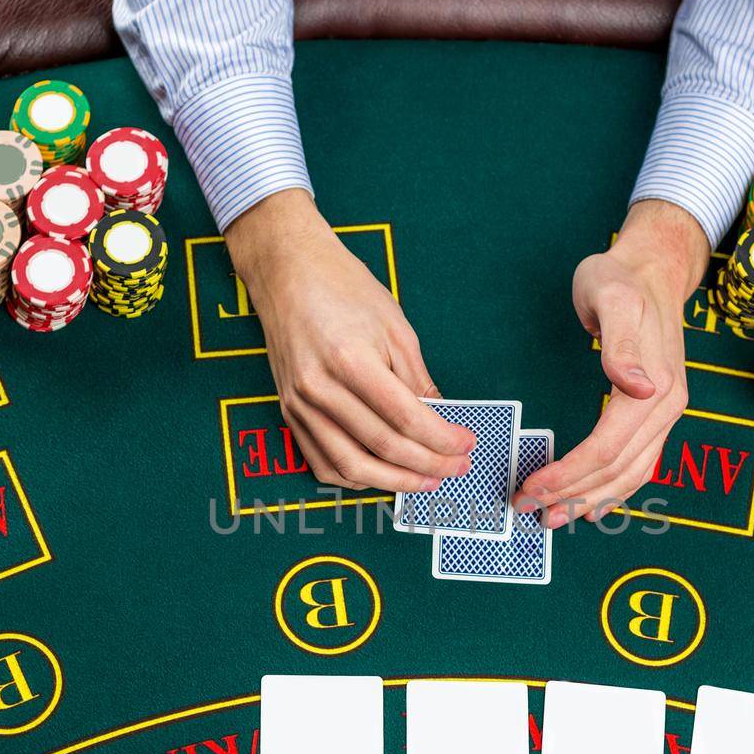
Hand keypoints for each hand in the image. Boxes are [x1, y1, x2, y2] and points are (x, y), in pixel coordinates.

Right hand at [225, 190, 474, 492]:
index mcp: (351, 360)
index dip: (442, 440)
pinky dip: (355, 477)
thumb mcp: (395, 327)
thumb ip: (417, 380)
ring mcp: (300, 404)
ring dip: (394, 482)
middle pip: (383, 447)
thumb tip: (440, 420)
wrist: (288, 272)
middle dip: (428, 465)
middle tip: (455, 467)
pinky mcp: (289, 412)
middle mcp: (320, 388)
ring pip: (351, 466)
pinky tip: (382, 474)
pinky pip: (322, 462)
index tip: (465, 445)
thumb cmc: (342, 289)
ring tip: (425, 480)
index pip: (406, 419)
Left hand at [517, 199, 708, 527]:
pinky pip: (639, 463)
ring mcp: (665, 412)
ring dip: (592, 500)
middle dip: (572, 495)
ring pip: (631, 473)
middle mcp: (666, 405)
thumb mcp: (613, 297)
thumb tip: (638, 386)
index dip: (570, 473)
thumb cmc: (622, 278)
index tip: (532, 486)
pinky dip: (614, 489)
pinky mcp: (657, 413)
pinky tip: (590, 502)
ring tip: (554, 517)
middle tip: (528, 508)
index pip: (608, 447)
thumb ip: (622, 344)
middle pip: (617, 469)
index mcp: (654, 386)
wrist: (652, 269)